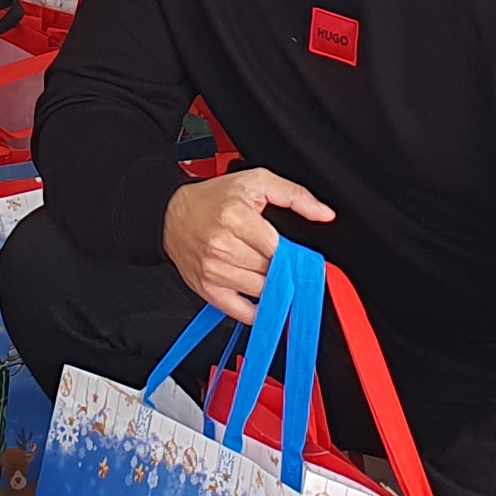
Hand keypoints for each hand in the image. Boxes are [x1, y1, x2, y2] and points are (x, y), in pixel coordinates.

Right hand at [159, 167, 334, 324]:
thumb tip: (324, 213)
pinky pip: (242, 312)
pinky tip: (262, 297)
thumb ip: (294, 195)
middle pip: (270, 271)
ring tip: (265, 269)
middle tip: (277, 257)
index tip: (294, 252)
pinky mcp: (207, 289)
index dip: (290, 252)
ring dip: (270, 284)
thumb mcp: (256, 182)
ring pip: (261, 291)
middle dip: (280, 266)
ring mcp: (213, 271)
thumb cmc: (213, 199)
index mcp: (235, 218)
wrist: (171, 215)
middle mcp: (221, 246)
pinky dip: (258, 310)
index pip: (278, 249)